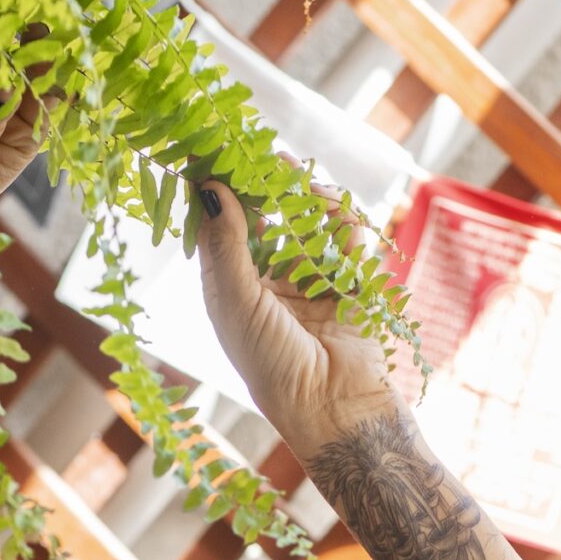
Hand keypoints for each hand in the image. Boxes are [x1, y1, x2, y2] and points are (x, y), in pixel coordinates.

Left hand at [191, 178, 400, 463]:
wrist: (335, 409)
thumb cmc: (274, 366)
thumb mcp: (238, 302)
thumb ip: (227, 243)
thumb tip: (210, 187)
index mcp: (231, 293)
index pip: (220, 231)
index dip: (217, 193)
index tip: (212, 152)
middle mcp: (267, 286)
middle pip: (263, 221)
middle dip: (262, 186)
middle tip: (260, 150)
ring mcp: (309, 285)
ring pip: (305, 225)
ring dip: (302, 198)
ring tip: (296, 172)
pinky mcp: (349, 287)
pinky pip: (345, 241)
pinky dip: (342, 220)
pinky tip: (332, 205)